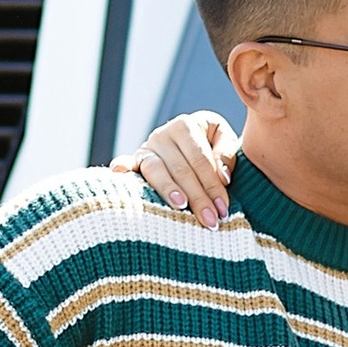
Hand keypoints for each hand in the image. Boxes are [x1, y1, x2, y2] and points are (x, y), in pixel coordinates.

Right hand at [119, 110, 238, 223]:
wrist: (192, 146)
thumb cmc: (212, 147)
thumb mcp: (224, 142)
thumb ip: (226, 154)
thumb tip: (223, 177)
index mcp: (186, 125)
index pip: (201, 159)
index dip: (213, 185)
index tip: (223, 208)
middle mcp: (163, 134)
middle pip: (180, 169)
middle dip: (198, 197)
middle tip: (210, 221)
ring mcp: (146, 148)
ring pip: (155, 170)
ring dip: (168, 190)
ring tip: (181, 207)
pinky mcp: (134, 161)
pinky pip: (126, 164)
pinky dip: (121, 167)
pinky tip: (120, 174)